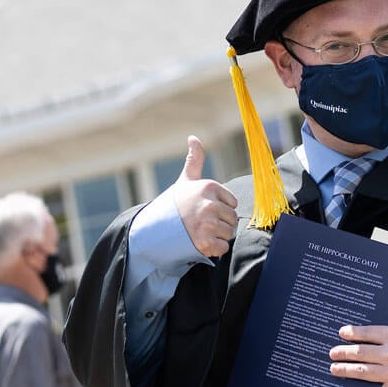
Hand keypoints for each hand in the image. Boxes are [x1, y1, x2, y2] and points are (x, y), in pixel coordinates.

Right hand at [172, 136, 238, 257]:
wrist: (155, 228)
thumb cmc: (176, 203)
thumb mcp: (186, 180)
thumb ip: (195, 159)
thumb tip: (193, 137)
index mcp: (209, 187)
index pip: (232, 203)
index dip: (221, 208)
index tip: (204, 208)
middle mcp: (209, 204)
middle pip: (232, 219)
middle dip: (220, 223)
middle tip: (202, 222)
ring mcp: (207, 224)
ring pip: (229, 234)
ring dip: (217, 236)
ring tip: (200, 231)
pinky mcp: (205, 242)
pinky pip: (223, 248)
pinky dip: (214, 249)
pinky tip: (200, 242)